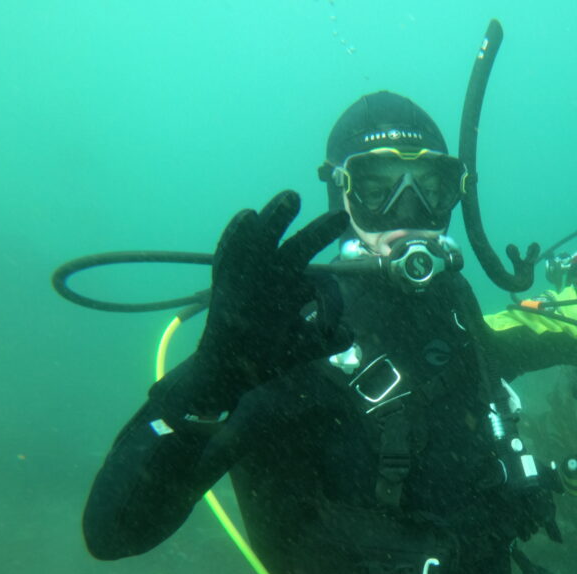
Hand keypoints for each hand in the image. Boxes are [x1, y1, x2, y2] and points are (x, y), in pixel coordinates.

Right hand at [174, 191, 349, 413]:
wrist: (227, 372)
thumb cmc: (267, 356)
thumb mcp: (301, 349)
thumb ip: (327, 342)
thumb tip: (350, 332)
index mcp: (295, 291)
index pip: (320, 284)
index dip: (329, 303)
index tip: (328, 328)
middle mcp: (275, 277)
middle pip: (300, 249)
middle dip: (319, 233)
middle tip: (341, 216)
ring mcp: (250, 275)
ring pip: (267, 240)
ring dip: (278, 218)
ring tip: (293, 198)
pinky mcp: (226, 280)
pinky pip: (231, 251)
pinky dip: (237, 234)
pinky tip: (249, 216)